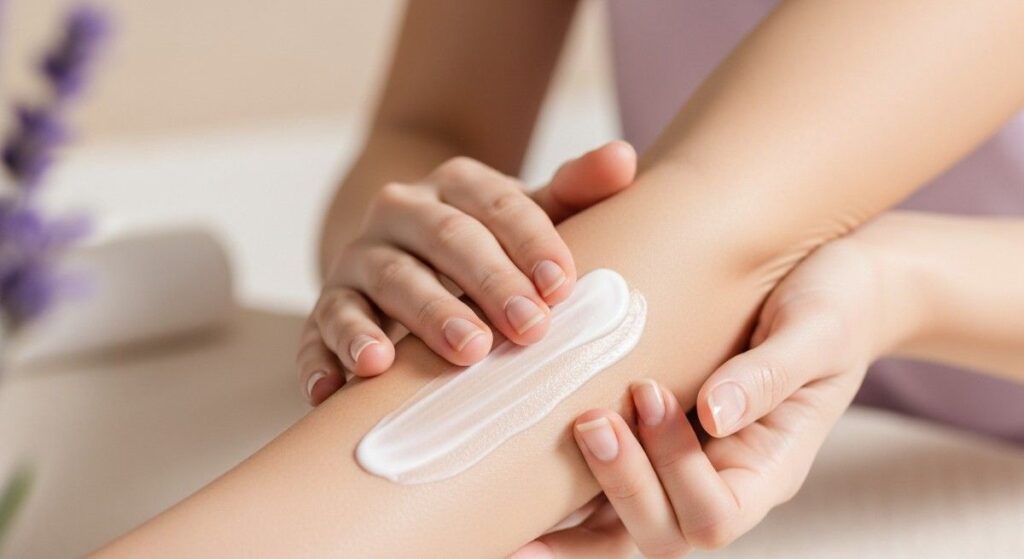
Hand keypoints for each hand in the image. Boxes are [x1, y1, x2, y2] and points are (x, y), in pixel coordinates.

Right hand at [297, 142, 636, 403]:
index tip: (563, 285)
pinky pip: (319, 330)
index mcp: (454, 187)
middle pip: (444, 240)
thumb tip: (625, 159)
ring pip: (387, 280)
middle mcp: (399, 213)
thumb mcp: (528, 217)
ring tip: (462, 353)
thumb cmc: (486, 246)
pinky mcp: (327, 307)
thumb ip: (574, 192)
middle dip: (488, 284)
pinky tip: (339, 390)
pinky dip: (326, 359)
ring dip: (425, 316)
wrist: (402, 252)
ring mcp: (358, 261)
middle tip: (529, 330)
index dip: (530, 241)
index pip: (495, 204)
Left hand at [512, 237, 887, 557]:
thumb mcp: (817, 330)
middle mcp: (723, 480)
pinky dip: (561, 486)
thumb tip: (713, 414)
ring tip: (541, 446)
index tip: (650, 392)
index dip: (675, 471)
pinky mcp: (652, 443)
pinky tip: (518, 463)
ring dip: (577, 501)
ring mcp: (684, 467)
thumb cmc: (833, 304)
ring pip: (620, 526)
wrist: (826, 281)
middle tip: (588, 419)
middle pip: (661, 533)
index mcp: (769, 468)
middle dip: (619, 483)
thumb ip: (770, 374)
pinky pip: (602, 485)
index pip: (717, 515)